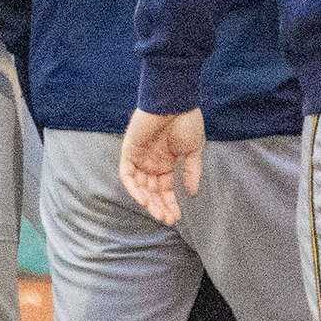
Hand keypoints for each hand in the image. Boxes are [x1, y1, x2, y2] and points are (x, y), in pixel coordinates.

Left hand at [118, 107, 205, 225]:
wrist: (175, 100)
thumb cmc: (186, 120)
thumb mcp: (193, 150)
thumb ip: (191, 171)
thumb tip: (192, 192)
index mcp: (165, 162)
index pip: (165, 189)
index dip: (170, 203)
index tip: (177, 216)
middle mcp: (151, 162)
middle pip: (151, 191)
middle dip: (159, 206)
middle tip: (167, 219)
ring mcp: (139, 157)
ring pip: (139, 186)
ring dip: (147, 201)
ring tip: (159, 213)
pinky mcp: (129, 150)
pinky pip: (127, 174)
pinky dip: (133, 188)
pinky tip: (144, 199)